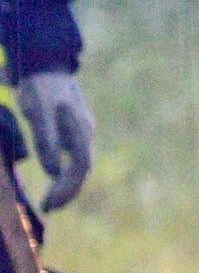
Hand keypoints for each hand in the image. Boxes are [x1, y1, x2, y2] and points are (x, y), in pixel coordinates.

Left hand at [16, 69, 90, 212]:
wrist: (44, 63)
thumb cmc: (40, 87)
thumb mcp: (39, 113)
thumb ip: (47, 141)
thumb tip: (54, 172)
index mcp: (81, 131)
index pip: (80, 168)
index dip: (66, 189)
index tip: (49, 205)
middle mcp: (85, 132)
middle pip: (82, 169)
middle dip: (67, 192)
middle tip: (47, 208)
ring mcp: (80, 129)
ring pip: (79, 164)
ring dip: (66, 184)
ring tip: (51, 199)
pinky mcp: (71, 127)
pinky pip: (73, 155)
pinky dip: (64, 171)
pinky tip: (55, 175)